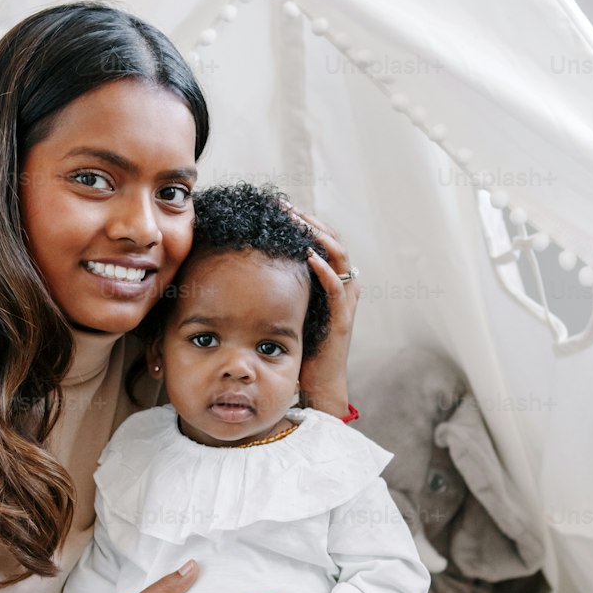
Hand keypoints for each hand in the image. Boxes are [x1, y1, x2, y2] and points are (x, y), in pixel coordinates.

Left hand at [291, 208, 359, 415]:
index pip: (323, 241)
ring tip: (299, 223)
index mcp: (331, 282)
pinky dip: (325, 270)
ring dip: (320, 237)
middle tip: (287, 208)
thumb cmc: (298, 348)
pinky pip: (337, 288)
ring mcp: (345, 302)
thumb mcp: (288, 308)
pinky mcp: (342, 320)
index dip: (306, 222)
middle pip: (333, 241)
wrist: (315, 384)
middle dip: (311, 222)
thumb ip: (280, 287)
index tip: (282, 208)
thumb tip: (247, 266)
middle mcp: (342, 287)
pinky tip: (310, 256)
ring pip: (340, 257)